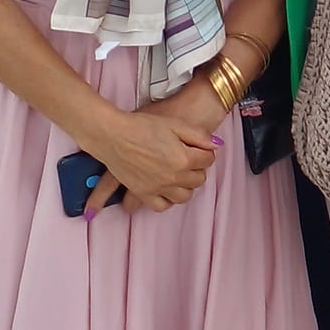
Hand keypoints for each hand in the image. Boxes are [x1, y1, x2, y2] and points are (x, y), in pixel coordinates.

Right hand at [85, 105, 219, 217]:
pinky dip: (166, 200)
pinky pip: (161, 205)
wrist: (112, 133)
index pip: (208, 160)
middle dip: (197, 169)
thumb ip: (199, 136)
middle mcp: (173, 177)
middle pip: (198, 180)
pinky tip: (166, 189)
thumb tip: (216, 145)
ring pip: (184, 196)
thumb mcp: (175, 124)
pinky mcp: (142, 192)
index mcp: (184, 159)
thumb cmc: (142, 126)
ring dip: (185, 186)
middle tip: (190, 160)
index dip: (205, 152)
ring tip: (179, 175)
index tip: (199, 149)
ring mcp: (157, 187)